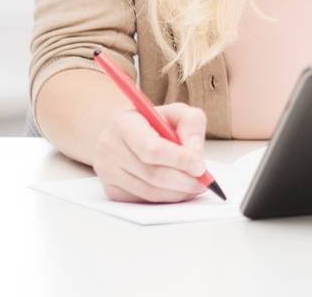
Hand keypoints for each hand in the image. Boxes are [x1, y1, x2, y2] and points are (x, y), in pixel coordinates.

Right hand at [93, 103, 209, 202]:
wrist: (125, 133)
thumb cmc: (153, 122)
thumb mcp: (177, 112)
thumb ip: (191, 124)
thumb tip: (196, 153)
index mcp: (124, 123)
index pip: (152, 148)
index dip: (179, 160)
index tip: (201, 166)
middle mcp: (109, 147)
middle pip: (151, 173)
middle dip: (183, 181)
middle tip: (205, 182)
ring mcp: (107, 171)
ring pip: (148, 191)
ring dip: (177, 193)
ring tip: (196, 187)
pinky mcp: (111, 190)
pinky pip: (142, 200)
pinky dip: (165, 198)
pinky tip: (178, 190)